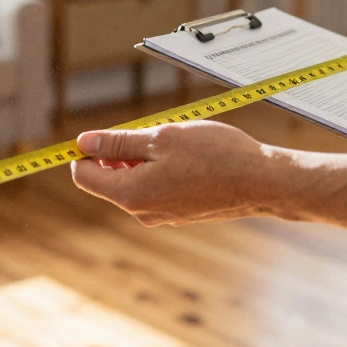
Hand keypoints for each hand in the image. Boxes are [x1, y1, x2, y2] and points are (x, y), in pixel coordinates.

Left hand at [71, 121, 274, 225]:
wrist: (261, 182)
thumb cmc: (215, 156)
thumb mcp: (161, 137)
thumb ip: (119, 142)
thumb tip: (84, 142)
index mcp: (131, 194)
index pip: (85, 176)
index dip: (85, 151)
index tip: (100, 132)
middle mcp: (142, 212)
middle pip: (109, 180)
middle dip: (117, 153)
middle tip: (148, 131)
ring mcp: (162, 215)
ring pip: (134, 182)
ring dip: (142, 159)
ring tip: (174, 142)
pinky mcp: (179, 213)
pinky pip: (156, 189)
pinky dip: (160, 170)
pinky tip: (187, 157)